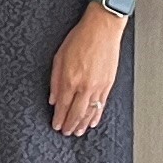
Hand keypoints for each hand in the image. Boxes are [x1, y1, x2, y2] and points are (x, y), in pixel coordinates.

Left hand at [48, 4, 126, 136]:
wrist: (103, 29)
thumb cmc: (80, 38)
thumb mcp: (59, 57)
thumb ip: (55, 80)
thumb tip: (53, 99)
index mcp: (70, 79)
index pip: (63, 106)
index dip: (59, 119)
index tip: (56, 126)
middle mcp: (85, 86)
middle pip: (76, 113)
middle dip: (70, 125)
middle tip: (66, 133)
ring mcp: (98, 86)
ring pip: (90, 112)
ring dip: (83, 124)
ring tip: (78, 132)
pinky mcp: (109, 84)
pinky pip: (102, 105)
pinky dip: (96, 115)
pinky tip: (92, 122)